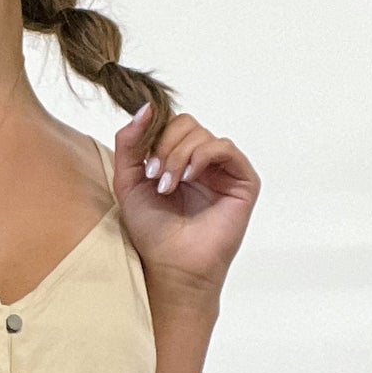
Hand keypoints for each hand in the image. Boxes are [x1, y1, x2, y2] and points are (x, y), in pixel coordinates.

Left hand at [108, 104, 260, 301]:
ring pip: (202, 134)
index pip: (170, 124)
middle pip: (186, 124)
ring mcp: (223, 171)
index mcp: (178, 160)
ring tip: (168, 185)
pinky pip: (225, 148)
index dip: (154, 134)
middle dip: (165, 146)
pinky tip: (189, 178)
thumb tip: (146, 107)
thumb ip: (130, 143)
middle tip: (155, 177)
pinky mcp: (243, 181)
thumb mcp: (128, 181)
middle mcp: (202, 162)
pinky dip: (203, 156)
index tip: (143, 165)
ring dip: (179, 155)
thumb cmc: (152, 231)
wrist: (172, 265)